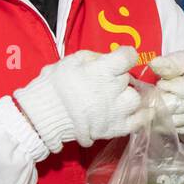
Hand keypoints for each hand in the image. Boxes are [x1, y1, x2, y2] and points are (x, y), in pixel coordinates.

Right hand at [13, 46, 142, 151]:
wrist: (42, 116)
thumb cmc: (53, 86)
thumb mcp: (69, 61)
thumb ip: (92, 57)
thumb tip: (106, 58)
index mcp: (102, 70)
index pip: (128, 56)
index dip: (126, 55)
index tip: (121, 59)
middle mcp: (113, 89)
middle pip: (128, 79)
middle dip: (119, 79)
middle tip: (106, 84)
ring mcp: (116, 111)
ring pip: (136, 99)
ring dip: (128, 97)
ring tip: (118, 99)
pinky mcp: (116, 128)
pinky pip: (138, 122)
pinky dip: (141, 116)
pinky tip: (137, 112)